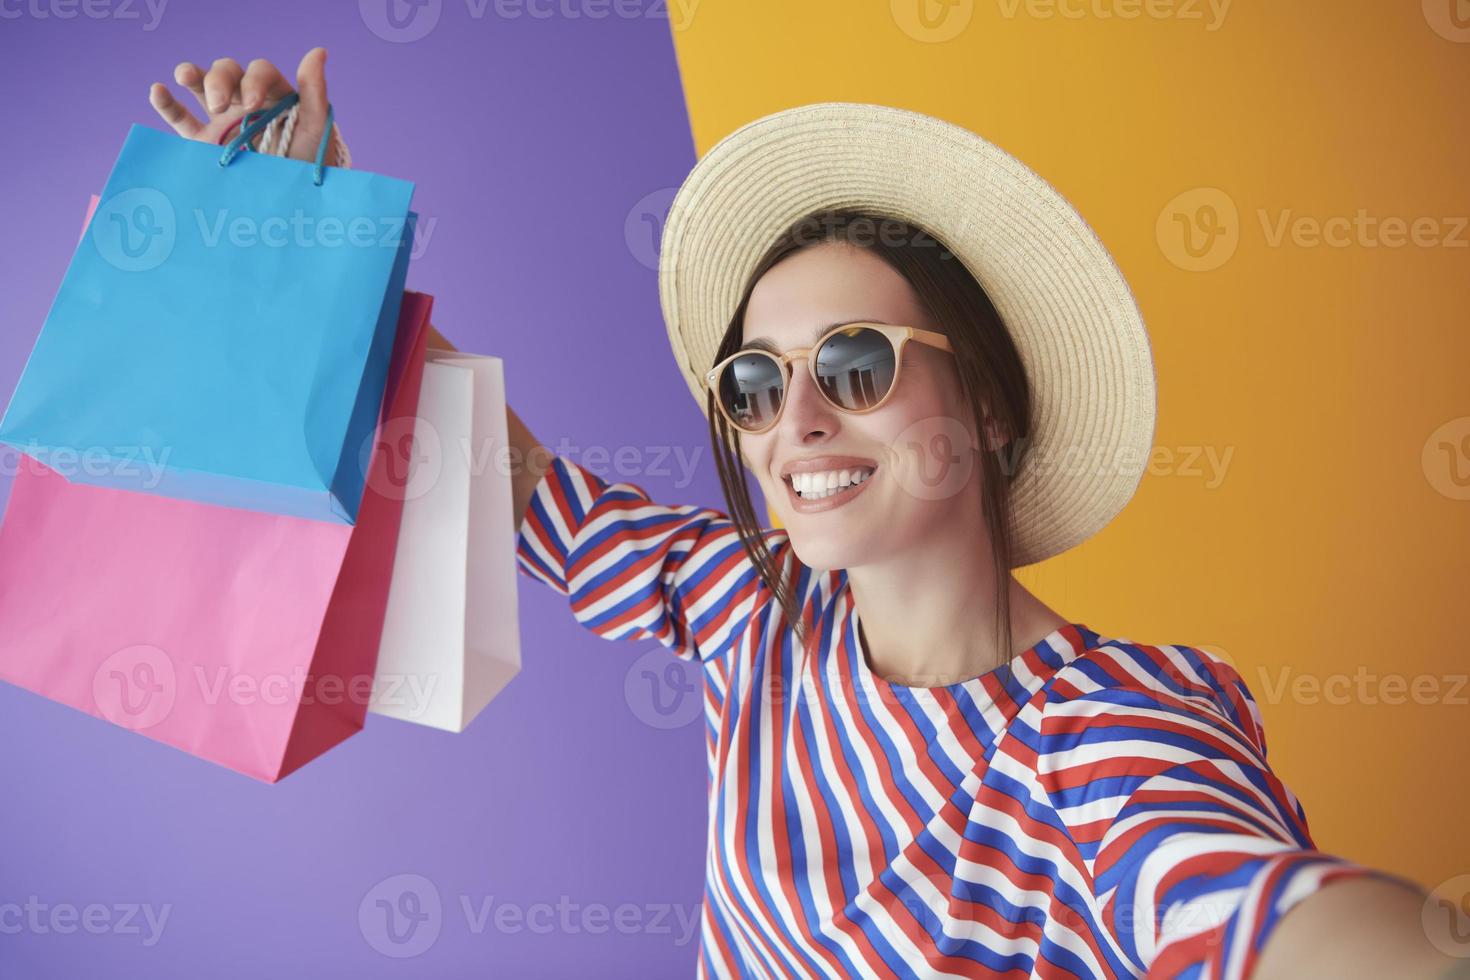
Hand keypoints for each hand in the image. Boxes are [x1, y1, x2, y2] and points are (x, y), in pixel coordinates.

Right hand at [147, 48, 331, 160]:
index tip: (251, 103)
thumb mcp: (316, 128)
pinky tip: (157, 90)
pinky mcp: (203, 140)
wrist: (290, 200)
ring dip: (191, 74)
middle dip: (220, 82)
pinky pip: (180, 117)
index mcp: (273, 93)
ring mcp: (222, 118)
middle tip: (220, 105)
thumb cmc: (310, 162)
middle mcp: (245, 100)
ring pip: (201, 85)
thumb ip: (315, 90)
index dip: (253, 81)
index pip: (259, 72)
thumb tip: (319, 51)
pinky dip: (166, 103)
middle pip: (227, 72)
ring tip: (183, 76)